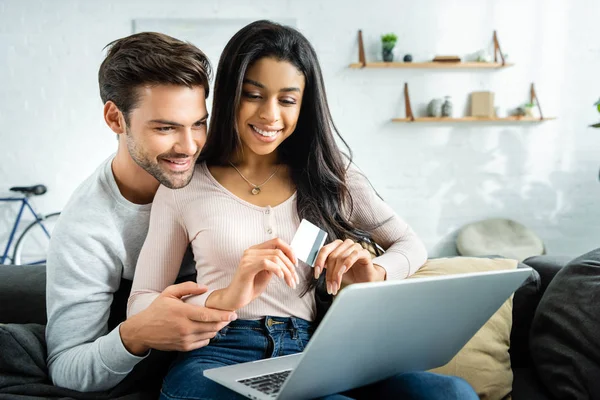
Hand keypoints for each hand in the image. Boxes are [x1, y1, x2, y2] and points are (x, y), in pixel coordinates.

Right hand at [120, 282, 236, 354]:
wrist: (142, 330)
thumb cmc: (157, 310)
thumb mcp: (169, 293)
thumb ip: (187, 287)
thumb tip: (205, 288)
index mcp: (182, 312)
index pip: (207, 315)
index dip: (222, 315)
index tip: (233, 313)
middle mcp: (184, 327)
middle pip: (211, 326)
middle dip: (224, 322)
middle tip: (231, 316)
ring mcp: (184, 339)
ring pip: (209, 335)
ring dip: (217, 329)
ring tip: (220, 322)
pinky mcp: (183, 347)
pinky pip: (203, 343)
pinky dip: (208, 337)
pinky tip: (207, 330)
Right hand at [207, 238, 298, 310]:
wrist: (235, 299)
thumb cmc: (250, 287)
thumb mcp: (267, 273)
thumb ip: (275, 264)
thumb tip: (290, 259)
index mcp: (256, 250)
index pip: (276, 241)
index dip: (289, 250)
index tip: (296, 263)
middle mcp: (251, 251)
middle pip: (278, 251)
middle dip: (290, 266)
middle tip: (295, 279)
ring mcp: (248, 258)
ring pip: (275, 257)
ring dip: (287, 271)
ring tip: (290, 282)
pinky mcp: (247, 267)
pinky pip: (267, 263)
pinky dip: (277, 270)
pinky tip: (281, 278)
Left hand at [314, 239, 385, 294]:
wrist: (366, 279)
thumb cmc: (350, 273)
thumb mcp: (335, 270)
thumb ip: (326, 266)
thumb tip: (316, 267)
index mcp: (336, 245)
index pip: (324, 250)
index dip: (319, 262)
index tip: (316, 275)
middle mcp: (345, 244)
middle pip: (332, 256)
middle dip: (329, 274)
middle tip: (329, 287)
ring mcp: (355, 246)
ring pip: (341, 257)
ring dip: (337, 274)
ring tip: (336, 286)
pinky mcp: (364, 252)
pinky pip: (354, 255)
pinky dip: (347, 264)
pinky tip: (344, 272)